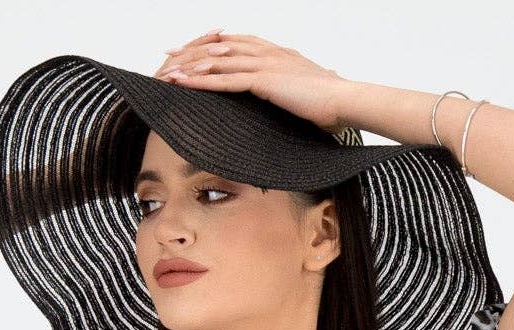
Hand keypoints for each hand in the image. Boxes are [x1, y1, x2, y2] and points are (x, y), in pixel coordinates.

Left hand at [153, 31, 351, 133]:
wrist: (344, 101)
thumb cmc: (330, 102)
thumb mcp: (304, 90)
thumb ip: (291, 87)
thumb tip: (290, 96)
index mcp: (275, 53)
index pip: (236, 42)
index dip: (211, 45)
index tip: (191, 50)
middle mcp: (266, 52)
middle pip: (220, 47)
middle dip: (192, 52)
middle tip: (169, 56)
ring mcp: (264, 64)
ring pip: (218, 61)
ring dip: (191, 66)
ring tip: (168, 70)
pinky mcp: (263, 81)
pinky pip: (226, 80)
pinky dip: (203, 81)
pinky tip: (186, 83)